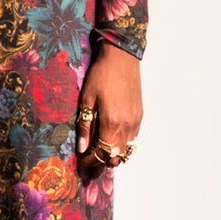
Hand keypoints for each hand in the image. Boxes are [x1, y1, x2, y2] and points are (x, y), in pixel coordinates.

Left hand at [75, 41, 141, 171]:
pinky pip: (132, 139)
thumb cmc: (101, 75)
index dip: (90, 161)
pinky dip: (122, 143)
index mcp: (111, 123)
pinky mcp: (140, 117)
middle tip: (89, 154)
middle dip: (101, 160)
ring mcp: (135, 122)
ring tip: (99, 146)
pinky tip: (111, 135)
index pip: (101, 154)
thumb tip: (82, 148)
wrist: (122, 58)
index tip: (81, 160)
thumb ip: (85, 126)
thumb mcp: (87, 99)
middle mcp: (127, 126)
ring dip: (113, 153)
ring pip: (126, 151)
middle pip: (115, 157)